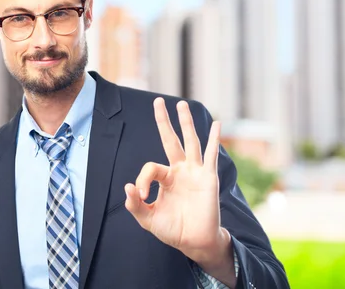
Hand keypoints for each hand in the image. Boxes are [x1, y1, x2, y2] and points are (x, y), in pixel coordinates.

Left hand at [124, 98, 228, 265]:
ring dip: (186, 123)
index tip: (140, 195)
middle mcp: (180, 171)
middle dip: (164, 121)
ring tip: (181, 105)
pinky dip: (214, 139)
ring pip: (190, 142)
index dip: (142, 179)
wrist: (194, 242)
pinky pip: (211, 155)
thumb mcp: (148, 219)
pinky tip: (216, 124)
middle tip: (158, 101)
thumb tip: (128, 187)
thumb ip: (135, 205)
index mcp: (166, 178)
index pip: (151, 167)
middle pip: (171, 140)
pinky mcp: (208, 177)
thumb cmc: (173, 230)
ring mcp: (195, 172)